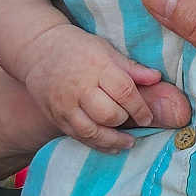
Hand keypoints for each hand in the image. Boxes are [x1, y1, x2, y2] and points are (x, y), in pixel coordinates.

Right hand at [21, 25, 163, 151]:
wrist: (39, 49)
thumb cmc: (79, 48)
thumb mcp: (106, 49)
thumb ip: (131, 67)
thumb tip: (156, 78)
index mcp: (97, 66)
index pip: (124, 92)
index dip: (140, 108)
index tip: (148, 116)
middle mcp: (80, 87)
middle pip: (108, 114)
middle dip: (125, 121)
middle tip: (136, 122)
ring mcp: (65, 104)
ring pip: (92, 131)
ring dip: (113, 140)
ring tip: (128, 142)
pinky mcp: (56, 116)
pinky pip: (78, 136)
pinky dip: (97, 145)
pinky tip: (111, 146)